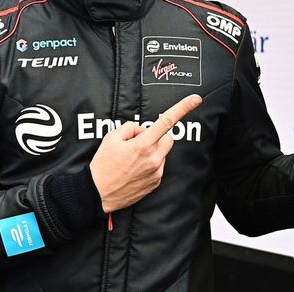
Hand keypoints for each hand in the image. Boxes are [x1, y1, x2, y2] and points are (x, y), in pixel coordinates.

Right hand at [89, 94, 201, 212]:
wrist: (98, 193)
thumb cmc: (103, 165)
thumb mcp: (111, 138)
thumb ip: (130, 128)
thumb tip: (142, 130)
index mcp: (143, 145)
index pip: (166, 121)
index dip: (183, 108)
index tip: (196, 99)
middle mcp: (154, 159)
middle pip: (168, 138)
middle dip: (157, 136)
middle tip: (138, 142)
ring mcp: (156, 172)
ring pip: (163, 153)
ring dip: (153, 151)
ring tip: (133, 159)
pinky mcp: (156, 182)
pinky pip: (159, 166)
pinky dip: (150, 164)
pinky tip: (134, 169)